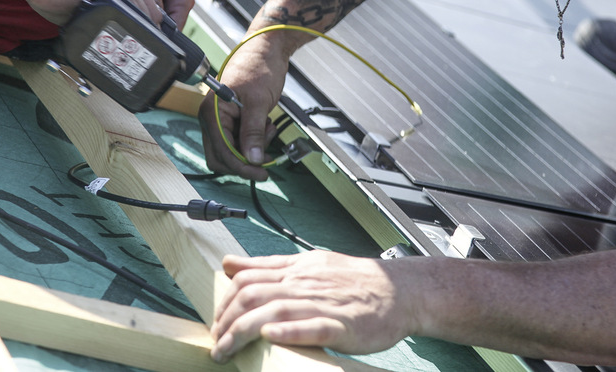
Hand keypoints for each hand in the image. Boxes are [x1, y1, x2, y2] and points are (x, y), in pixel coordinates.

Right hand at [198, 34, 287, 179]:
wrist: (267, 50)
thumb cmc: (259, 66)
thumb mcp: (259, 102)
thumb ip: (253, 132)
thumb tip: (252, 159)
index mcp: (211, 111)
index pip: (221, 151)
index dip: (241, 166)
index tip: (261, 172)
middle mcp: (211, 117)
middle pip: (221, 156)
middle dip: (244, 160)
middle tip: (266, 160)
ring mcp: (221, 119)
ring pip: (231, 150)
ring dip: (251, 149)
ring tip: (268, 131)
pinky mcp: (232, 119)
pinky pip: (239, 140)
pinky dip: (254, 140)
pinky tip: (266, 127)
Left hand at [210, 251, 419, 362]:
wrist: (399, 291)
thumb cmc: (354, 281)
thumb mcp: (308, 264)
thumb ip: (268, 266)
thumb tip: (229, 264)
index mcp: (297, 269)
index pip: (248, 278)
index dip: (224, 301)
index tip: (217, 322)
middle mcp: (305, 283)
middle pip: (253, 295)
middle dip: (226, 320)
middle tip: (216, 343)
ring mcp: (323, 304)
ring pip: (275, 311)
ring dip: (243, 332)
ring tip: (226, 351)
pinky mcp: (342, 326)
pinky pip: (312, 327)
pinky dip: (289, 331)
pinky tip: (270, 337)